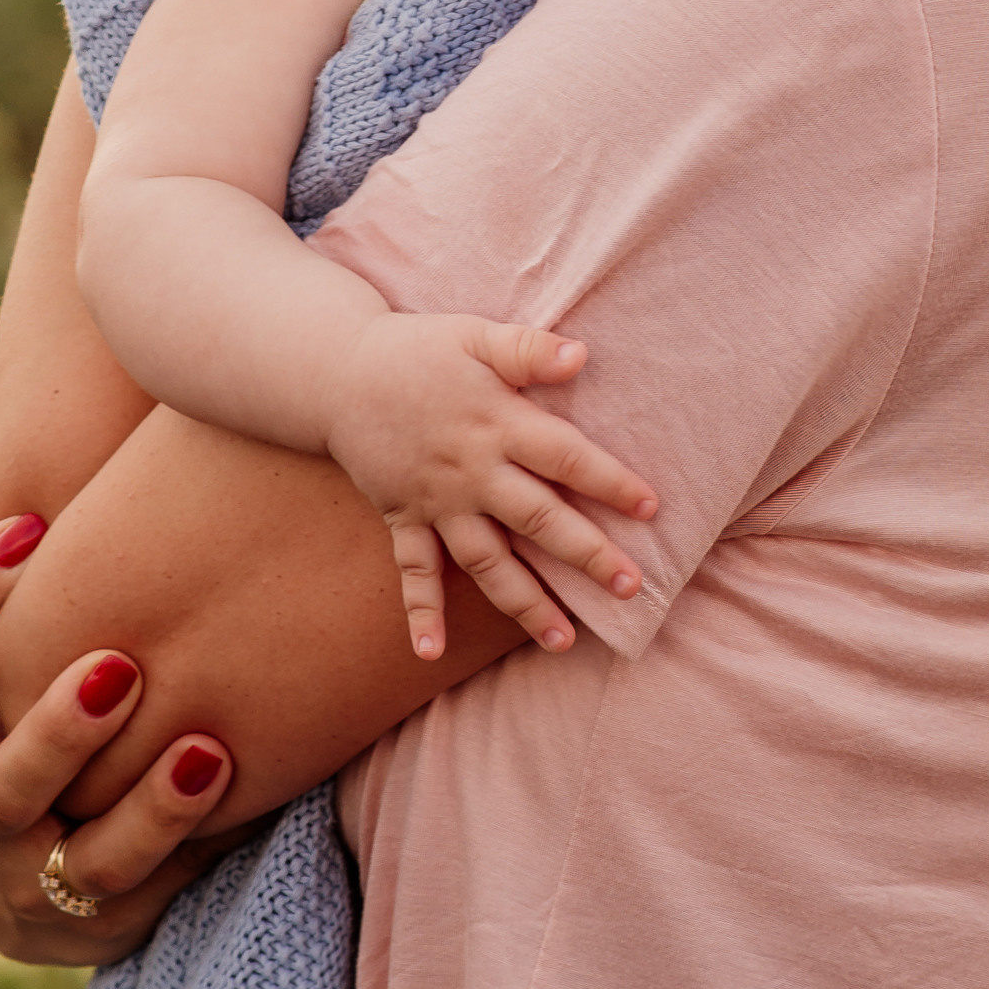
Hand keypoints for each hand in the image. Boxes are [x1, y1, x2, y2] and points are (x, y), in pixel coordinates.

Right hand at [0, 437, 239, 963]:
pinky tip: (236, 787)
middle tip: (121, 665)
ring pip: (84, 860)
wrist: (18, 884)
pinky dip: (191, 842)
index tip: (29, 526)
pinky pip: (150, 893)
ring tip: (203, 750)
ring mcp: (30, 885)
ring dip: (146, 806)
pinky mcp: (98, 925)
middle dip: (58, 732)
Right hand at [324, 318, 657, 659]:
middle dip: (585, 555)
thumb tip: (582, 354)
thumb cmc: (418, 350)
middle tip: (629, 588)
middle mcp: (472, 472)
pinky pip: (414, 572)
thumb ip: (527, 349)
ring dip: (524, 601)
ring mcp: (437, 502)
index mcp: (498, 423)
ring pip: (487, 560)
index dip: (609, 480)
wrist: (337, 373)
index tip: (650, 507)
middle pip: (537, 518)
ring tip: (562, 639)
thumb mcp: (474, 336)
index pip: (565, 456)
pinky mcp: (404, 518)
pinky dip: (421, 611)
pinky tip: (431, 652)